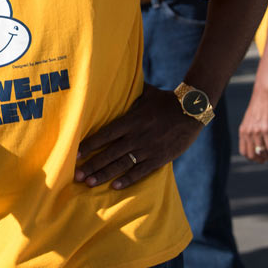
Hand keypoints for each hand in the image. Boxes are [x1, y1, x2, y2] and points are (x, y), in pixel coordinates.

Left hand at [75, 84, 201, 189]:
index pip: (105, 134)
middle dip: (91, 165)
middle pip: (109, 153)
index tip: (74, 152)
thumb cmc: (166, 100)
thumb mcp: (145, 93)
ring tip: (89, 183)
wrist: (192, 111)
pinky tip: (115, 186)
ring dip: (104, 174)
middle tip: (76, 175)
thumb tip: (113, 80)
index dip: (89, 144)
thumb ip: (129, 93)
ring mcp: (148, 149)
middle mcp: (137, 136)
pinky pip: (141, 171)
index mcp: (131, 121)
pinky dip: (128, 179)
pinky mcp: (160, 158)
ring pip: (122, 164)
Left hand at [239, 87, 267, 162]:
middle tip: (266, 160)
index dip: (251, 158)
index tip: (258, 159)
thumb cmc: (258, 107)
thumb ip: (249, 131)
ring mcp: (257, 131)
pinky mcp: (267, 129)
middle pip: (251, 154)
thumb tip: (254, 143)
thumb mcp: (249, 120)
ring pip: (262, 152)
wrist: (263, 95)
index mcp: (242, 131)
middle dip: (259, 160)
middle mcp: (248, 132)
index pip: (243, 151)